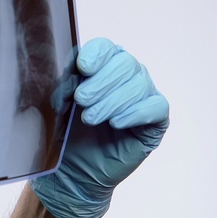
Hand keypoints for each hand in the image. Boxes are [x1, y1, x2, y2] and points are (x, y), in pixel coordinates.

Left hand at [31, 38, 169, 217]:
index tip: (82, 67)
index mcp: (102, 65)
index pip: (106, 47)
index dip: (97, 54)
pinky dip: (136, 113)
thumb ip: (65, 82)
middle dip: (101, 82)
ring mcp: (144, 96)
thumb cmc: (66, 133)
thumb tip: (71, 68)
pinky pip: (157, 107)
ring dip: (113, 101)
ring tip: (91, 118)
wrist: (72, 170)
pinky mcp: (156, 120)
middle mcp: (127, 76)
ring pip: (140, 85)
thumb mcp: (60, 104)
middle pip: (125, 63)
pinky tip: (116, 123)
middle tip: (81, 101)